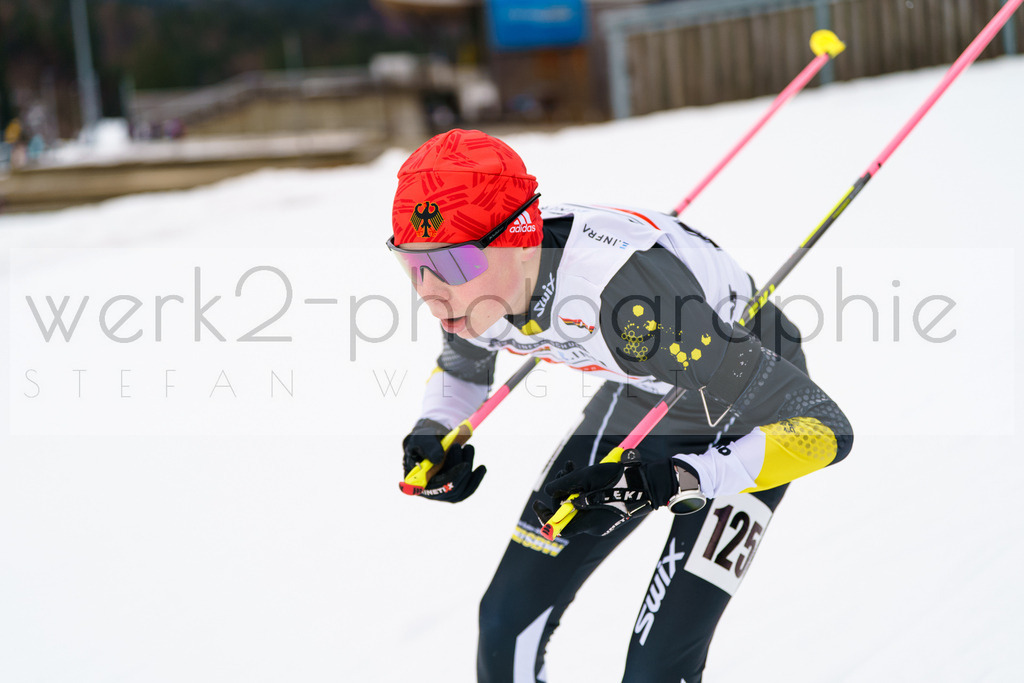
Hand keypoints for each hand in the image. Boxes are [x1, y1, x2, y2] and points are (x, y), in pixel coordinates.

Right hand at [402, 419, 485, 502]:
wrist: (429, 442)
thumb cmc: (423, 441)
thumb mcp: (422, 438)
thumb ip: (428, 446)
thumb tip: (438, 459)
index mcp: (416, 481)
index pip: (434, 488)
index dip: (451, 478)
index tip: (465, 465)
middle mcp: (429, 492)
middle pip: (450, 490)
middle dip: (462, 468)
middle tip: (467, 447)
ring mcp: (442, 493)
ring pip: (460, 489)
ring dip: (469, 468)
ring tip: (469, 448)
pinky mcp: (453, 490)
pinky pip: (467, 490)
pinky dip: (476, 479)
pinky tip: (482, 468)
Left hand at [533, 449, 680, 536]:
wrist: (651, 483)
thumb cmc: (622, 480)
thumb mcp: (589, 477)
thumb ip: (565, 484)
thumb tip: (548, 492)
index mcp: (590, 523)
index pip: (560, 527)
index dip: (546, 516)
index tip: (537, 502)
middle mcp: (595, 526)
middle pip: (568, 512)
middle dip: (560, 491)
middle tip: (564, 470)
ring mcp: (602, 519)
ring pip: (578, 504)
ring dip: (571, 486)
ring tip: (571, 466)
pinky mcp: (608, 511)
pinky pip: (589, 502)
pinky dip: (583, 489)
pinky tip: (582, 471)